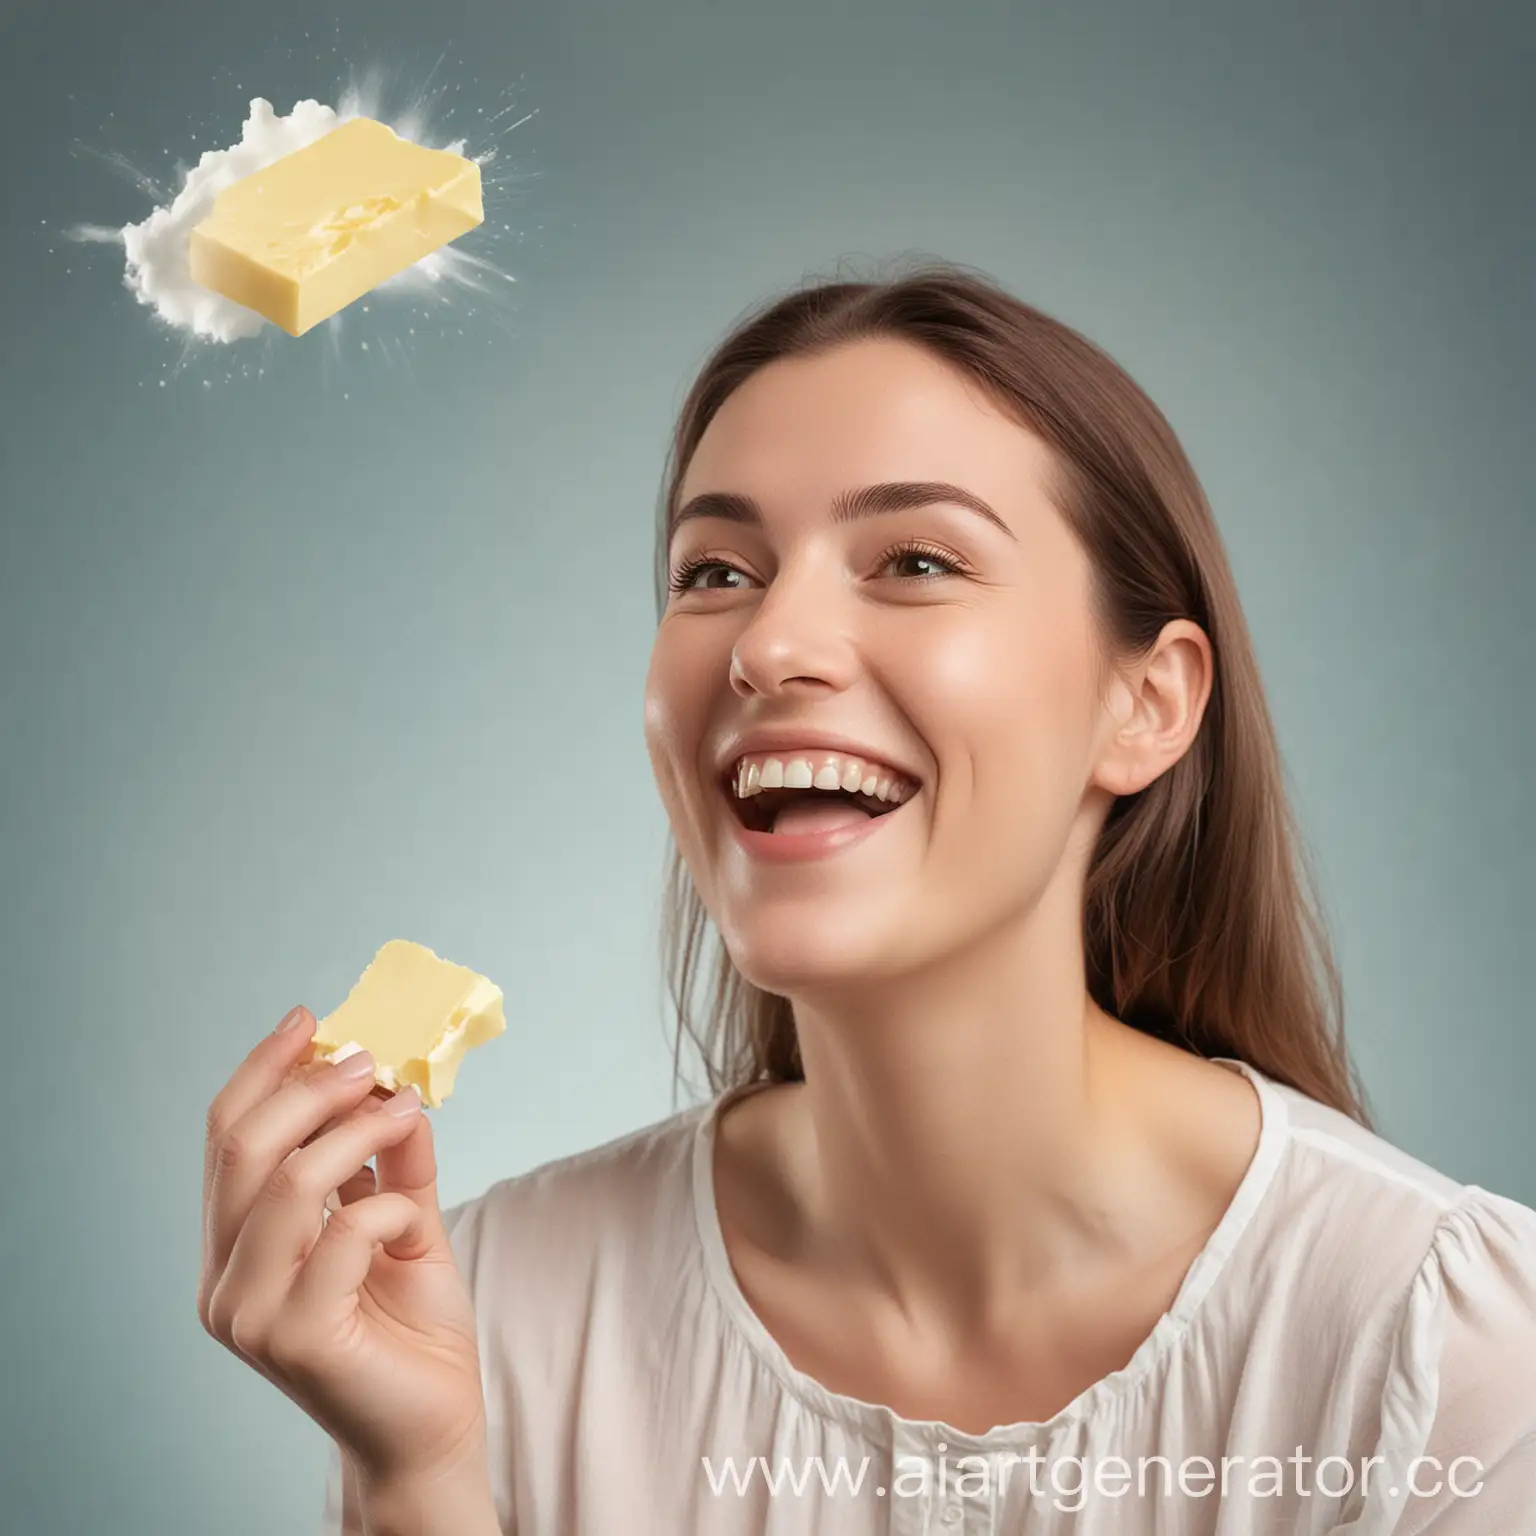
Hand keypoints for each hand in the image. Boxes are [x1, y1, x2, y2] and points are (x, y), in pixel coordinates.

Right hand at [199, 1007, 488, 1489]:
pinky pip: (344, 1232)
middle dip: (310, 1086)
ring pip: (289, 1180)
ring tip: (405, 1111)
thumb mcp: (404, 1221)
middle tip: (370, 1059)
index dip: (263, 1069)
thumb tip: (396, 1087)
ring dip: (357, 1131)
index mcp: (235, 1247)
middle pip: (242, 1147)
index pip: (224, 1138)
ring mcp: (250, 1312)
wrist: (433, 1427)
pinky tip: (407, 1222)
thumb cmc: (412, 1330)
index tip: (310, 1018)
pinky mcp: (294, 1336)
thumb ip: (392, 1160)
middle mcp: (224, 1279)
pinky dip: (386, 1204)